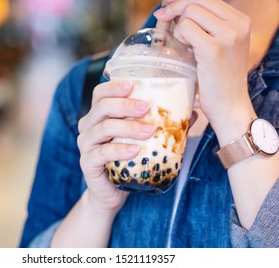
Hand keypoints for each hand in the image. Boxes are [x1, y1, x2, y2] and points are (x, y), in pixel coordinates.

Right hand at [77, 81, 154, 213]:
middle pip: (101, 107)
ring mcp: (86, 145)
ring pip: (102, 129)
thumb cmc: (127, 161)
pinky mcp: (87, 163)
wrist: (111, 193)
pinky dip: (119, 150)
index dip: (114, 87)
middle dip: (125, 105)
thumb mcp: (141, 140)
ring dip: (127, 127)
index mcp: (98, 116)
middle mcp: (88, 127)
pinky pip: (101, 153)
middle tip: (146, 107)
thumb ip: (160, 124)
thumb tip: (192, 113)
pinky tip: (135, 150)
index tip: (133, 85)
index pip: (100, 94)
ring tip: (148, 130)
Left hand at [155, 0, 256, 143]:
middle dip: (174, 4)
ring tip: (184, 45)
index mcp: (240, 20)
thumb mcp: (215, 45)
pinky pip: (186, 28)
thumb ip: (202, 25)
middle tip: (160, 15)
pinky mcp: (214, 48)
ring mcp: (229, 35)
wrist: (229, 106)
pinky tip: (185, 50)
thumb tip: (171, 3)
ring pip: (190, 11)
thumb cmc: (217, 79)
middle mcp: (238, 24)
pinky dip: (179, 36)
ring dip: (178, 26)